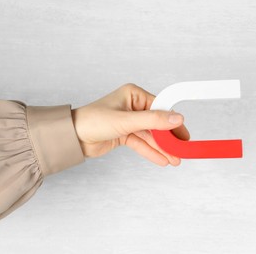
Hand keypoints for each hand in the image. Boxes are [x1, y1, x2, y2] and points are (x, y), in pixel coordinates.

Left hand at [71, 83, 189, 165]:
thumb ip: (153, 120)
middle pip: (157, 123)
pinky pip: (142, 143)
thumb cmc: (92, 121)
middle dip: (168, 139)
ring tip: (175, 159)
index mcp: (134, 95)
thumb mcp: (126, 121)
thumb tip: (177, 118)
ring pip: (151, 136)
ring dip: (162, 148)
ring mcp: (129, 121)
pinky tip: (162, 159)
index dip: (173, 122)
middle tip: (182, 150)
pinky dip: (151, 152)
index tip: (184, 134)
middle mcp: (133, 106)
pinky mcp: (125, 134)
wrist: (72, 138)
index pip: (160, 107)